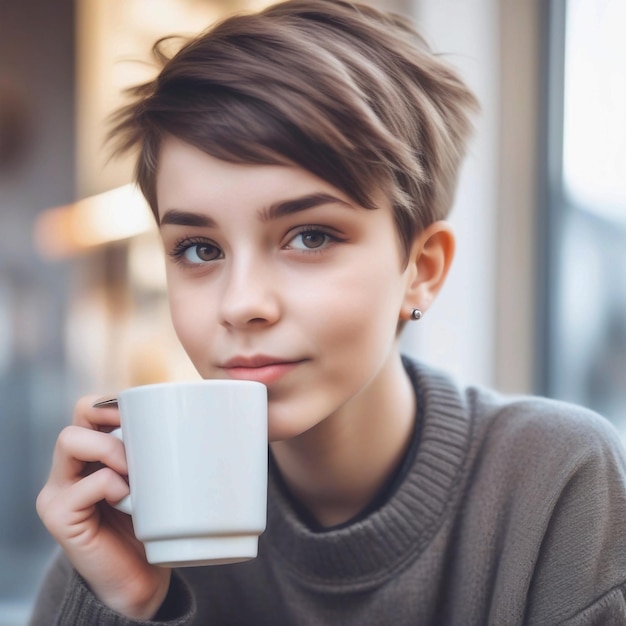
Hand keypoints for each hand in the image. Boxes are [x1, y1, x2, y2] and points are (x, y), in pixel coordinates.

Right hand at [36, 395, 170, 618]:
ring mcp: (59, 490)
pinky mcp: (59, 516)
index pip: (91, 407)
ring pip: (71, 440)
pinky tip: (128, 499)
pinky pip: (80, 486)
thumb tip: (202, 418)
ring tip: (134, 472)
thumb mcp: (158, 478)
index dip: (116, 401)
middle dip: (112, 416)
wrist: (142, 577)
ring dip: (111, 448)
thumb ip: (160, 451)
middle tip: (141, 438)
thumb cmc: (155, 523)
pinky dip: (108, 485)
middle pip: (78, 414)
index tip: (150, 411)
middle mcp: (70, 466)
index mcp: (93, 452)